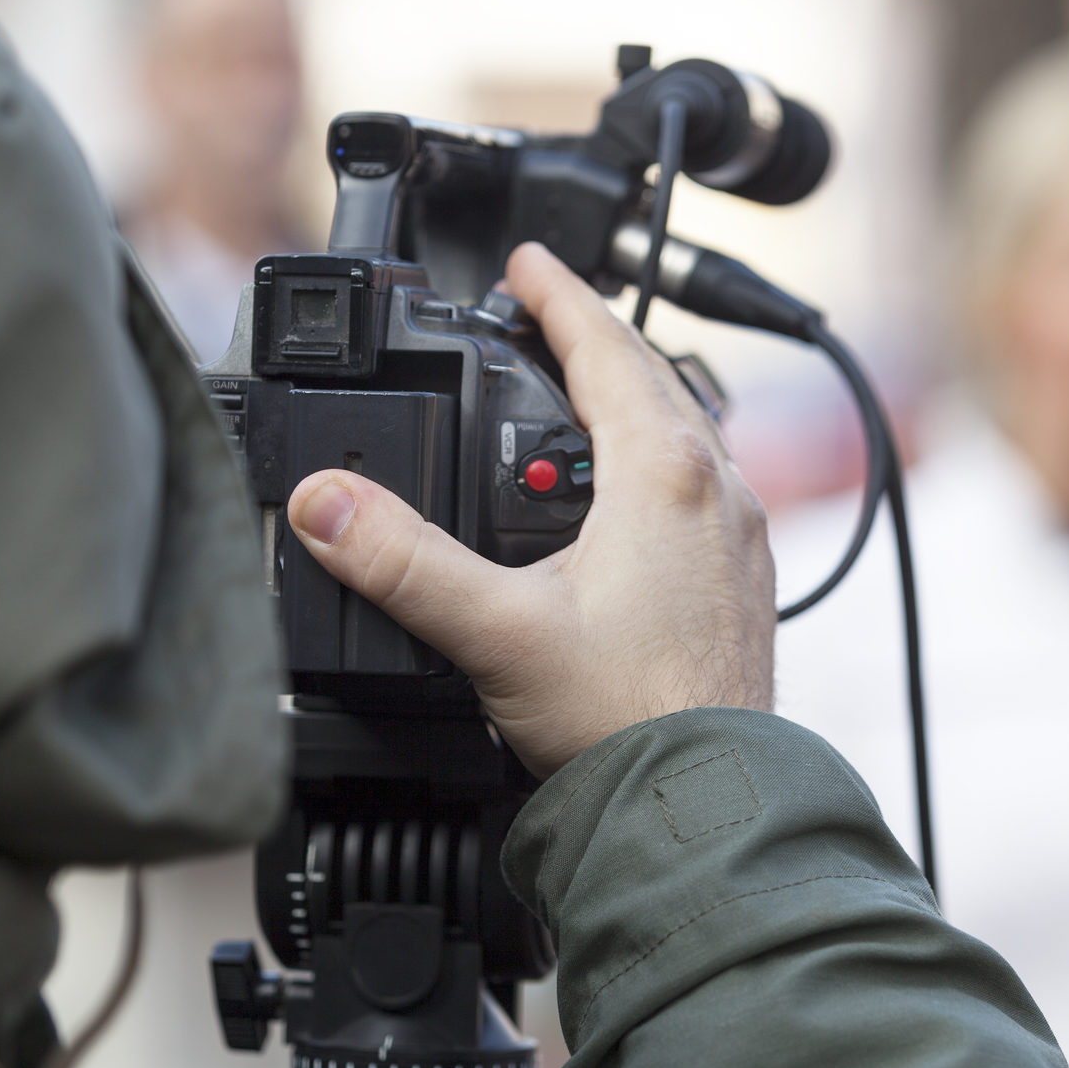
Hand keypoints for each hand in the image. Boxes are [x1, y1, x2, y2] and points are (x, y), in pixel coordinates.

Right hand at [283, 243, 775, 776]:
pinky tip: (628, 496)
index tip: (527, 260)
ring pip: (686, 432)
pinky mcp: (743, 583)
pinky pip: (702, 486)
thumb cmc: (628, 723)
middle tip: (543, 313)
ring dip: (633, 396)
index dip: (559, 295)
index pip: (607, 347)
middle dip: (594, 336)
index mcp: (665, 475)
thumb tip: (325, 502)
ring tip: (581, 391)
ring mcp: (741, 537)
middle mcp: (718, 491)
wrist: (704, 806)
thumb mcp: (495, 631)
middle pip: (653, 379)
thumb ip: (402, 562)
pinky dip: (659, 458)